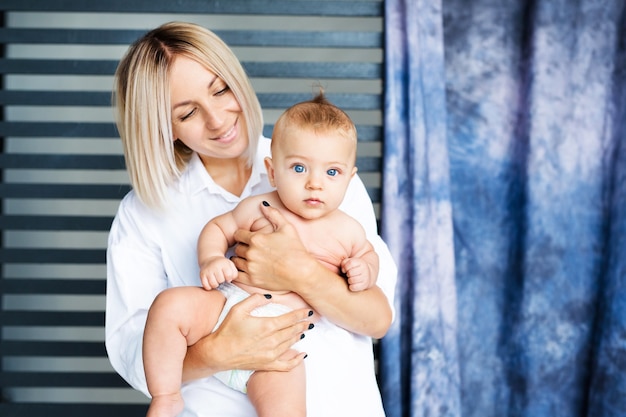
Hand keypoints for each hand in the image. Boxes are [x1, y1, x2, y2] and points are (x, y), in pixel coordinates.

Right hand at [183, 293, 312, 380]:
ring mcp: (271, 354)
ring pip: (291, 343)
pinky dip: (297, 360)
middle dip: (302, 325)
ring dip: (299, 336)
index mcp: (267, 326)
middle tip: (309, 321)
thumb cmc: (227, 330)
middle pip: (293, 331)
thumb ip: (255, 299)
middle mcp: (273, 340)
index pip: (290, 318)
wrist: (218, 353)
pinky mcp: (268, 364)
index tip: (307, 311)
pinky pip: (287, 365)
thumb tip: (270, 297)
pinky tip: (303, 355)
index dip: (300, 314)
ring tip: (304, 331)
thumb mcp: (238, 309)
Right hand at [199, 256, 237, 289]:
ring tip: (217, 280)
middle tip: (221, 278)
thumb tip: (230, 280)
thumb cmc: (222, 264)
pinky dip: (209, 287)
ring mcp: (207, 271)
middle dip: (222, 281)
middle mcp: (215, 266)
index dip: (229, 278)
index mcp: (223, 263)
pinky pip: (206, 286)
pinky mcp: (202, 275)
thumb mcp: (230, 265)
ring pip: (213, 284)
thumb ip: (234, 273)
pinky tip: (211, 283)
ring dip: (216, 284)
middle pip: (221, 280)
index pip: (229, 276)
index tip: (227, 276)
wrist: (209, 259)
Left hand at [231, 203, 318, 292]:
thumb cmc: (296, 249)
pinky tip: (247, 270)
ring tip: (250, 260)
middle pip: (237, 248)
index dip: (242, 235)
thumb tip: (262, 204)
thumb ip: (273, 214)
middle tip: (251, 249)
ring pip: (235, 261)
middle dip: (242, 247)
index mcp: (256, 239)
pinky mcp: (252, 281)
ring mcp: (250, 268)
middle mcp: (251, 253)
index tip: (247, 238)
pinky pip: (236, 275)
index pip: (238, 234)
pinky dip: (238, 272)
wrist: (301, 272)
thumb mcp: (287, 227)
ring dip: (240, 259)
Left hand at [341, 257, 373, 291]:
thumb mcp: (349, 262)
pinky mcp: (365, 285)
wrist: (366, 275)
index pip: (351, 263)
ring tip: (351, 279)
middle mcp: (364, 269)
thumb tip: (343, 270)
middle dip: (347, 274)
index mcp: (360, 262)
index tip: (345, 270)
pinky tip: (352, 284)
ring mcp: (365, 277)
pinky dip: (351, 286)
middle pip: (350, 272)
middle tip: (348, 275)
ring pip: (352, 280)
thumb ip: (344, 263)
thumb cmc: (354, 268)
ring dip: (349, 280)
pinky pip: (354, 287)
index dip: (345, 267)